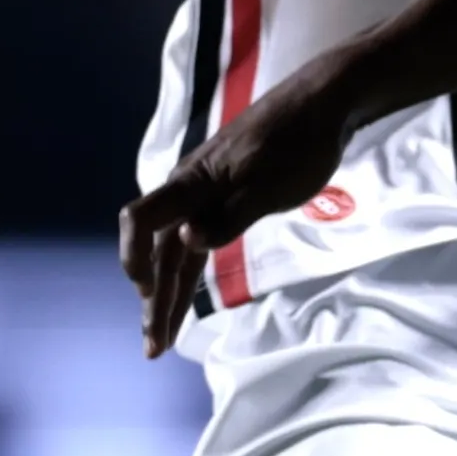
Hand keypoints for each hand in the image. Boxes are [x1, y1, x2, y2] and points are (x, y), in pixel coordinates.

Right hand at [119, 62, 359, 353]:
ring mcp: (205, 195)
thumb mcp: (269, 186)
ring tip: (162, 334)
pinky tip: (182, 294)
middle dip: (154, 299)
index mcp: (192, 182)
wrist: (322, 108)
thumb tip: (187, 244)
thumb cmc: (298, 145)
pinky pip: (196, 241)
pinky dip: (188, 271)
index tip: (145, 294)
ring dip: (168, 291)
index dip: (135, 258)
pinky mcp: (224, 199)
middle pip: (158, 249)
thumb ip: (228, 217)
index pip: (141, 219)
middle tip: (155, 347)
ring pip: (176, 250)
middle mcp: (189, 190)